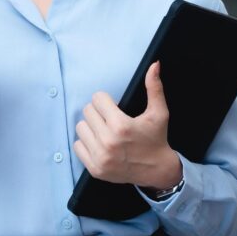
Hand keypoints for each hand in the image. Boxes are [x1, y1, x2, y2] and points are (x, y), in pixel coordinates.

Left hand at [73, 60, 181, 189]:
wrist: (158, 170)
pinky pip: (77, 146)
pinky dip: (86, 143)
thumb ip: (154, 87)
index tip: (113, 108)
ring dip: (91, 127)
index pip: (97, 99)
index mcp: (121, 126)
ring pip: (80, 127)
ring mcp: (100, 157)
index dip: (106, 101)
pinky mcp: (95, 169)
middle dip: (98, 112)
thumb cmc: (156, 139)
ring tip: (104, 131)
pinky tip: (99, 143)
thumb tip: (154, 65)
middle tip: (109, 119)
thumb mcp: (159, 113)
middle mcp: (108, 142)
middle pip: (87, 112)